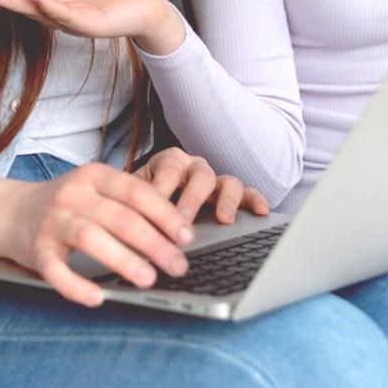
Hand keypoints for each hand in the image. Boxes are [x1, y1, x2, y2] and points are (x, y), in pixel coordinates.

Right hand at [0, 161, 196, 306]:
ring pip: (91, 238)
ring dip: (123, 260)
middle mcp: (72, 194)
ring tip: (148, 279)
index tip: (187, 237)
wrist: (10, 211)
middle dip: (154, 243)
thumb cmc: (67, 205)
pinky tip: (97, 298)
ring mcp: (52, 221)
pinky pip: (56, 269)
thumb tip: (177, 234)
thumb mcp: (95, 190)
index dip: (165, 215)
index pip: (136, 192)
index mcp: (92, 176)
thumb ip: (129, 204)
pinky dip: (76, 285)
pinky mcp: (36, 249)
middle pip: (120, 217)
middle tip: (178, 266)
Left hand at [137, 147, 269, 223]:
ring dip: (226, 201)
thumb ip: (133, 204)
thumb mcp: (134, 195)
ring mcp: (216, 179)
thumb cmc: (143, 196)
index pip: (168, 170)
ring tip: (224, 219)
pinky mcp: (232, 195)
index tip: (153, 209)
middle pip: (200, 177)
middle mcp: (195, 167)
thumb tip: (126, 226)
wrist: (150, 195)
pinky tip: (262, 211)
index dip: (162, 189)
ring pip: (228, 182)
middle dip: (192, 200)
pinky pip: (248, 193)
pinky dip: (256, 201)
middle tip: (183, 221)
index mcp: (169, 161)